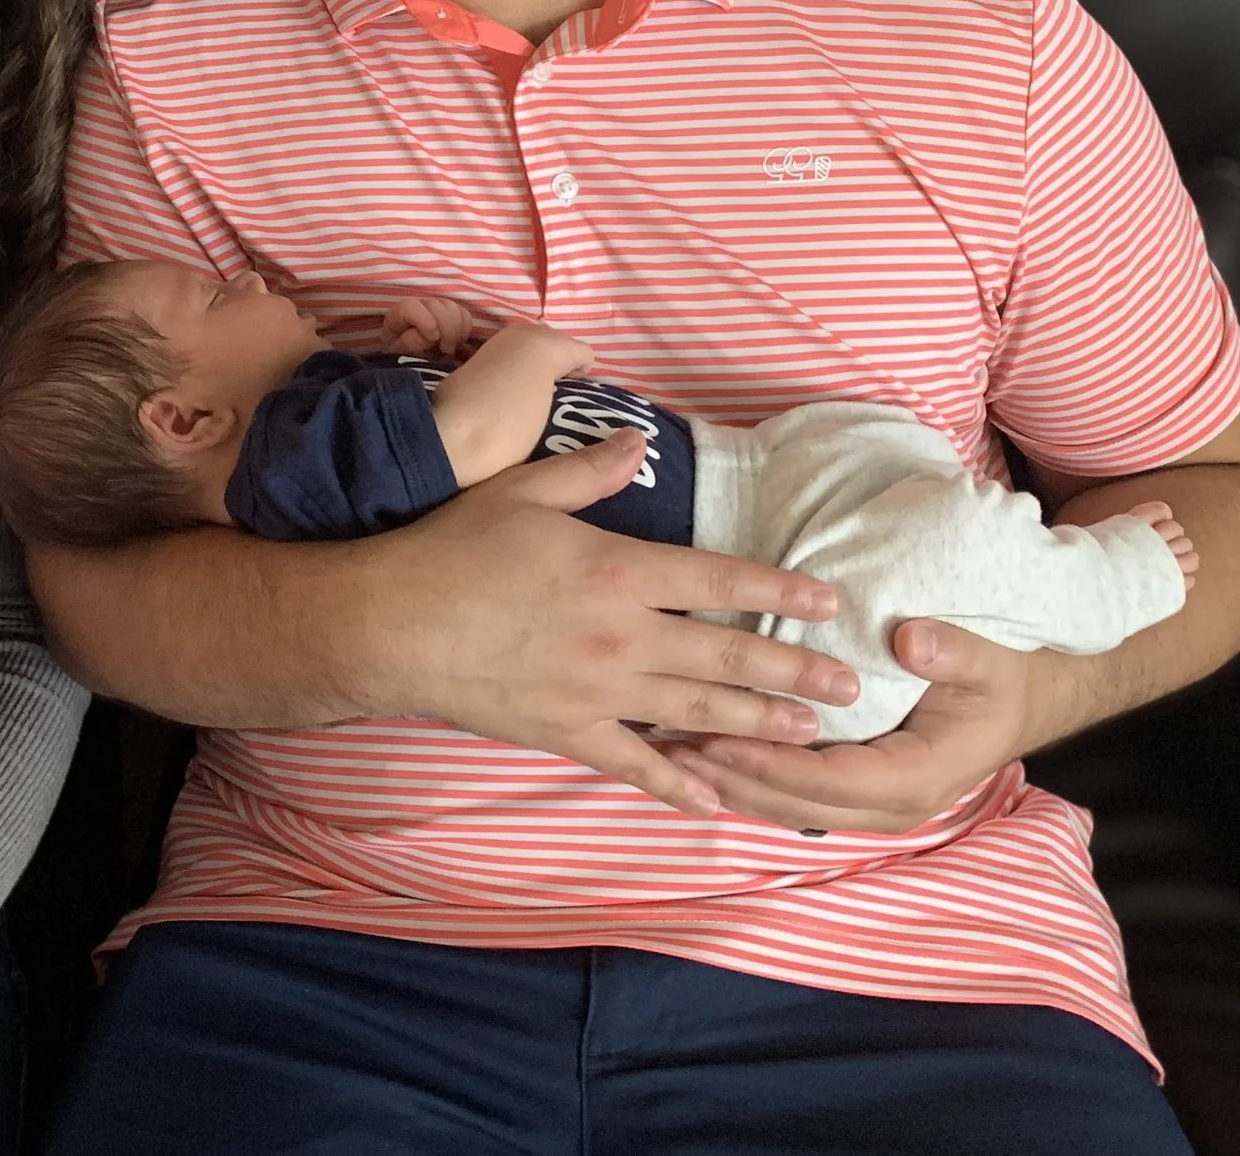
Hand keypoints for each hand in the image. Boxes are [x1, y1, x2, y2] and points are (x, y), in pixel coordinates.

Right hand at [361, 433, 858, 815]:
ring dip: (759, 721)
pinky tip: (715, 800)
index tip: (828, 603)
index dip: (778, 590)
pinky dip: (677, 784)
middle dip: (794, 670)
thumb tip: (636, 438)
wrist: (390, 623)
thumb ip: (588, 470)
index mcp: (617, 569)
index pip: (718, 577)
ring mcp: (599, 691)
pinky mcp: (568, 731)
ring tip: (810, 731)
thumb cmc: (453, 548)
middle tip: (850, 687)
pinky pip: (635, 764)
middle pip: (726, 653)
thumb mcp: (521, 490)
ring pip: (697, 709)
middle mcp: (622, 634)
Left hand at [377, 295, 476, 356]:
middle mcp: (416, 309)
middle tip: (446, 351)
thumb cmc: (402, 365)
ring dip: (456, 331)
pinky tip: (457, 344)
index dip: (425, 320)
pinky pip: (464, 314)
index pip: (410, 306)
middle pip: (436, 305)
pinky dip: (465, 330)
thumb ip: (410, 344)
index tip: (434, 338)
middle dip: (445, 329)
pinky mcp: (450, 316)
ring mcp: (434, 310)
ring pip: (452, 308)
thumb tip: (431, 335)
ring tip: (449, 350)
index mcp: (396, 318)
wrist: (413, 370)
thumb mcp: (399, 358)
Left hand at [663, 618, 1036, 832]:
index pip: (832, 779)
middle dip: (734, 779)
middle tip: (673, 748)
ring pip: (788, 808)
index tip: (719, 737)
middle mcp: (892, 805)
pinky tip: (702, 761)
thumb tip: (911, 642)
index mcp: (919, 776)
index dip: (773, 763)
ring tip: (669, 756)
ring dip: (730, 786)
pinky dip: (748, 784)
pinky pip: (794, 798)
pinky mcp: (855, 796)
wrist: (1017, 706)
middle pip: (798, 803)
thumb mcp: (988, 659)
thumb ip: (954, 652)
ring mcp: (872, 807)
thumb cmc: (999, 680)